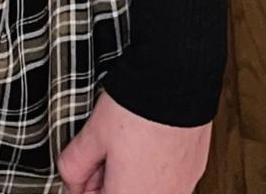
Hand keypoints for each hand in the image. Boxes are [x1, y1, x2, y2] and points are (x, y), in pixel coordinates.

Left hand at [57, 92, 209, 192]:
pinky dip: (154, 165)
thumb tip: (71, 181)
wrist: (178, 83)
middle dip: (108, 179)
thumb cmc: (139, 109)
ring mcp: (181, 187)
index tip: (82, 169)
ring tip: (124, 141)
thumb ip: (75, 165)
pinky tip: (145, 140)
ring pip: (146, 188)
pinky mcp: (195, 170)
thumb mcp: (93, 134)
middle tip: (101, 150)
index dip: (83, 185)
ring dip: (131, 173)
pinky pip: (168, 178)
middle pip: (124, 193)